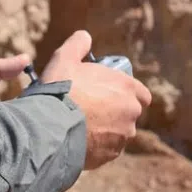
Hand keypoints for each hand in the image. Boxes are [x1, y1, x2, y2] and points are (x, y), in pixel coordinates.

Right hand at [39, 30, 151, 168]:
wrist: (50, 126)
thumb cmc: (60, 90)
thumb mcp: (65, 58)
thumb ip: (77, 44)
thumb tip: (84, 36)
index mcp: (126, 87)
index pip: (140, 93)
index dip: (126, 94)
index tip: (108, 95)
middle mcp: (131, 112)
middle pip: (129, 114)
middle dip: (114, 113)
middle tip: (91, 111)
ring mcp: (123, 136)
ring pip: (118, 133)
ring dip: (106, 131)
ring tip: (82, 128)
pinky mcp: (111, 155)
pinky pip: (107, 150)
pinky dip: (97, 147)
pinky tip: (79, 141)